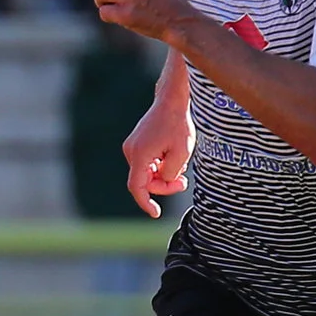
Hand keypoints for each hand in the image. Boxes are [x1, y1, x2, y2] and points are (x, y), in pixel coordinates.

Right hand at [122, 96, 193, 218]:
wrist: (171, 101)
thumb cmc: (178, 125)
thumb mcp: (182, 153)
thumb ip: (171, 173)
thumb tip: (163, 181)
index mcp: (140, 156)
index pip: (137, 187)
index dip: (146, 202)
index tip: (156, 213)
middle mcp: (131, 152)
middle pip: (144, 181)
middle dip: (164, 185)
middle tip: (184, 182)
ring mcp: (132, 147)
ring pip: (146, 172)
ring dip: (163, 173)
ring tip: (181, 162)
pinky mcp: (136, 144)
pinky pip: (147, 163)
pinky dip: (160, 165)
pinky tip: (172, 154)